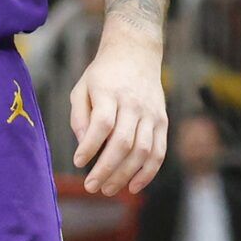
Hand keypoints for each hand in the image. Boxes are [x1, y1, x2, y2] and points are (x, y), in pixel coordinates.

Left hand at [70, 38, 167, 196]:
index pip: (102, 124)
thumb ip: (79, 116)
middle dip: (107, 169)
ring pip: (142, 151)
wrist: (135, 51)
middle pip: (123, 142)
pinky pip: (159, 152)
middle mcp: (133, 104)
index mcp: (110, 93)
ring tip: (107, 189)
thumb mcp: (82, 87)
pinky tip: (133, 186)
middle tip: (91, 186)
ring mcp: (151, 114)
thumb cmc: (103, 74)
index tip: (78, 163)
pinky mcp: (162, 121)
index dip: (90, 146)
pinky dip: (148, 172)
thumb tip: (82, 147)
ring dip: (125, 175)